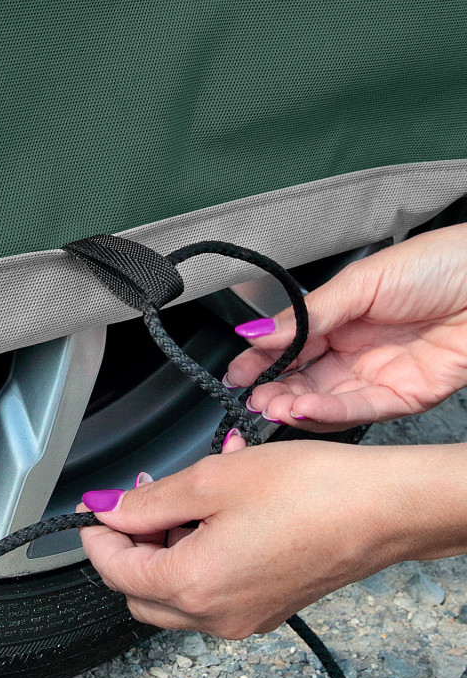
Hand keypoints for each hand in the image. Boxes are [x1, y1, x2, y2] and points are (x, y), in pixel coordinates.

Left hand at [77, 438, 466, 638]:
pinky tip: (221, 510)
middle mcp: (215, 616)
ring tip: (191, 492)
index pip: (115, 571)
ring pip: (176, 593)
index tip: (97, 508)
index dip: (97, 536)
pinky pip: (213, 589)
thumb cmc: (310, 492)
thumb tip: (107, 510)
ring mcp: (243, 618)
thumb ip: (149, 500)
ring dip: (168, 545)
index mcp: (193, 586)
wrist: (383, 510)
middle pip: (140, 593)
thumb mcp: (211, 481)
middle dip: (131, 545)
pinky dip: (202, 554)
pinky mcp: (266, 609)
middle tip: (141, 499)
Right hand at [225, 222, 466, 430]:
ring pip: (327, 401)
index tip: (235, 373)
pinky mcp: (405, 397)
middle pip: (304, 380)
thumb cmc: (441, 264)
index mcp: (342, 318)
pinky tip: (304, 408)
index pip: (292, 347)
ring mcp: (379, 376)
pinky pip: (361, 411)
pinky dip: (330, 413)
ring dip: (296, 406)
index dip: (262, 361)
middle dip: (275, 390)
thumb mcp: (362, 282)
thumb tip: (257, 331)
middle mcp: (357, 351)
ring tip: (272, 405)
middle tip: (251, 395)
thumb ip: (309, 315)